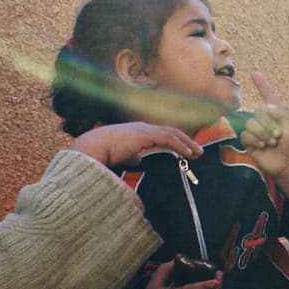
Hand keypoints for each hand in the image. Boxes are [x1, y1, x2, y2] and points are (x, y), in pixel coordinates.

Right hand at [68, 121, 201, 167]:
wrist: (91, 149)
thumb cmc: (102, 153)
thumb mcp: (121, 156)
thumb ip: (131, 157)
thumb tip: (139, 160)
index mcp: (137, 133)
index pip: (161, 135)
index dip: (175, 142)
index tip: (185, 151)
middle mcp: (142, 128)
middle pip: (170, 132)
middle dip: (185, 141)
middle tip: (197, 151)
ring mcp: (144, 130)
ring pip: (172, 133)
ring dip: (187, 143)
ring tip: (198, 153)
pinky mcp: (145, 135)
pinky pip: (168, 139)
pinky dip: (180, 145)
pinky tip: (188, 153)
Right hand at [238, 72, 288, 179]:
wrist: (287, 164)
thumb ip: (282, 112)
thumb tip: (267, 107)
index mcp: (276, 112)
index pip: (268, 95)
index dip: (262, 84)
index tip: (255, 73)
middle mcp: (264, 119)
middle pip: (258, 111)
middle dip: (269, 124)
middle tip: (278, 136)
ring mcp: (255, 130)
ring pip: (251, 123)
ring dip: (263, 134)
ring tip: (272, 143)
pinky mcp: (248, 141)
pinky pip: (246, 135)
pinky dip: (255, 140)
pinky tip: (262, 146)